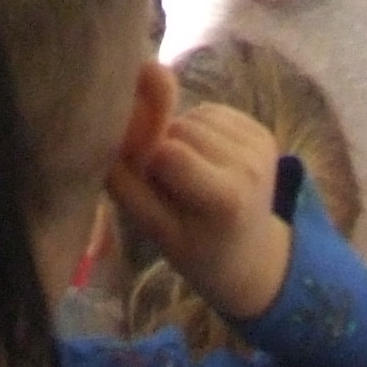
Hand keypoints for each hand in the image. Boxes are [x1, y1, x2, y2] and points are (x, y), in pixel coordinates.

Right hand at [106, 100, 291, 324]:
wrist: (251, 254)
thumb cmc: (199, 250)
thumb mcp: (158, 234)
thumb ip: (128, 190)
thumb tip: (103, 143)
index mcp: (226, 197)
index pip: (169, 153)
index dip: (149, 162)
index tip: (150, 184)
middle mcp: (249, 165)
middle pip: (182, 128)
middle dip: (166, 147)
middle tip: (171, 182)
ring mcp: (260, 146)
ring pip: (195, 115)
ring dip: (182, 136)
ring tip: (189, 171)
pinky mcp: (263, 132)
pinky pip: (214, 112)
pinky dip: (200, 129)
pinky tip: (205, 159)